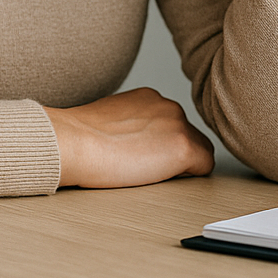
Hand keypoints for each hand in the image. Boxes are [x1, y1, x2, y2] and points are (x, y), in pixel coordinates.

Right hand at [43, 87, 214, 187]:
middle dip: (173, 153)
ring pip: (198, 149)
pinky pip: (204, 164)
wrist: (74, 142)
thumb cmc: (80, 139)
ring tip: (148, 173)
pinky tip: (163, 179)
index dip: (160, 145)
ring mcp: (179, 125)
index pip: (171, 124)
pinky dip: (190, 175)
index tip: (143, 156)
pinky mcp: (183, 148)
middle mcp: (169, 106)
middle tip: (144, 168)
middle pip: (188, 136)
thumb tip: (138, 142)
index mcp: (150, 98)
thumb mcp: (110, 120)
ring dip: (180, 163)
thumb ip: (132, 124)